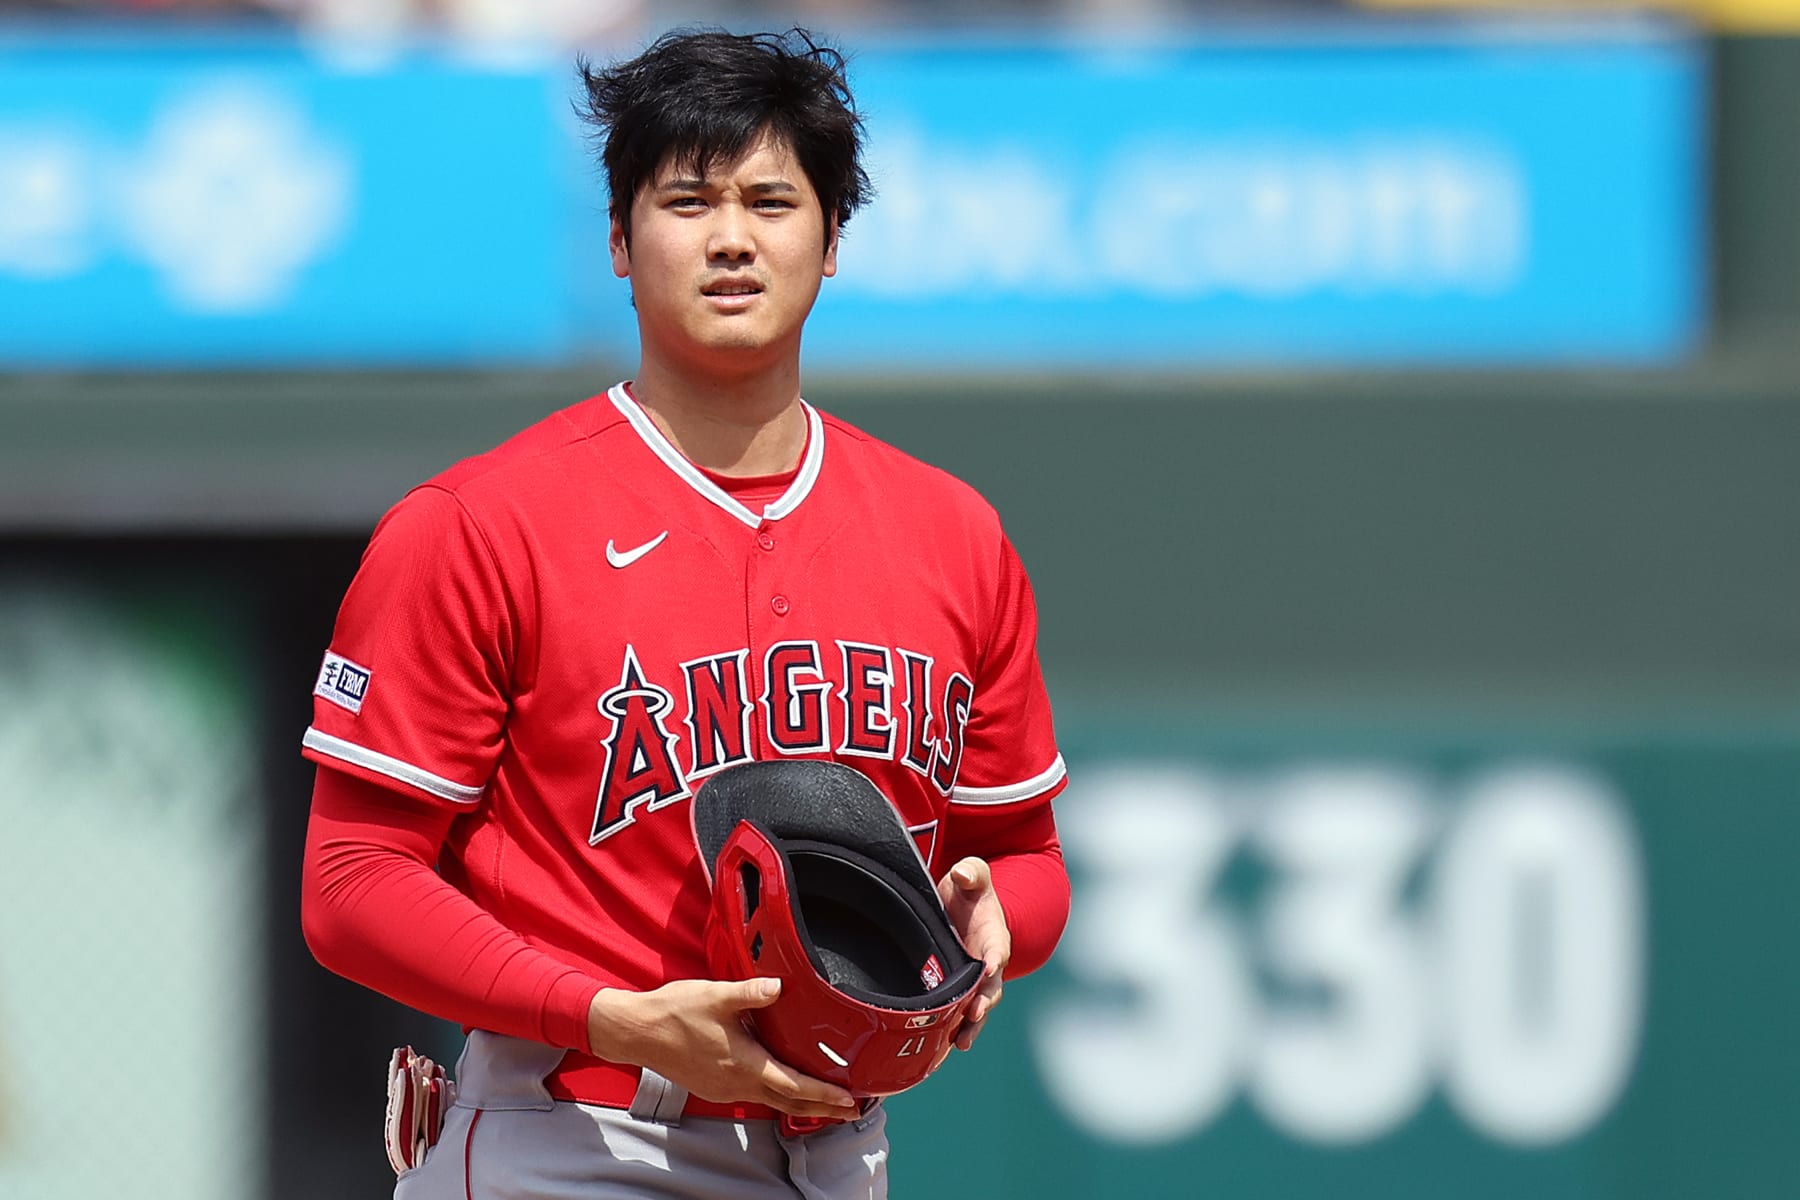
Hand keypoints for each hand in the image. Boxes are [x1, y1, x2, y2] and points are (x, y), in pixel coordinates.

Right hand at [588, 978, 859, 1119]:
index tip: (850, 1100)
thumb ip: (751, 992)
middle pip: (789, 1103)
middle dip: (823, 1108)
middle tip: (853, 1111)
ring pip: (772, 1102)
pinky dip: (778, 1097)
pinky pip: (754, 1096)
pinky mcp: (714, 1086)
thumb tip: (779, 986)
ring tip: (827, 1103)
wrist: (636, 1031)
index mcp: (744, 1064)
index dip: (825, 1094)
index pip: (794, 1086)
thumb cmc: (673, 1014)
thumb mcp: (716, 996)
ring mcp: (724, 1088)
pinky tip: (784, 1088)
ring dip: (802, 1103)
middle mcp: (737, 1083)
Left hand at [937, 857, 1009, 1051]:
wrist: (963, 906)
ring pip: (976, 1008)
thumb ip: (972, 873)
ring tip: (962, 1042)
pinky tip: (941, 1048)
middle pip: (990, 988)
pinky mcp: (958, 991)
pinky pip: (958, 1014)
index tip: (990, 967)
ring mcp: (974, 981)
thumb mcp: (972, 875)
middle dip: (983, 1002)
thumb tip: (963, 873)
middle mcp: (988, 963)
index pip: (998, 949)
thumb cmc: (969, 890)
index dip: (995, 959)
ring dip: (971, 1025)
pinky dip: (952, 1030)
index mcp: (994, 936)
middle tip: (975, 1014)